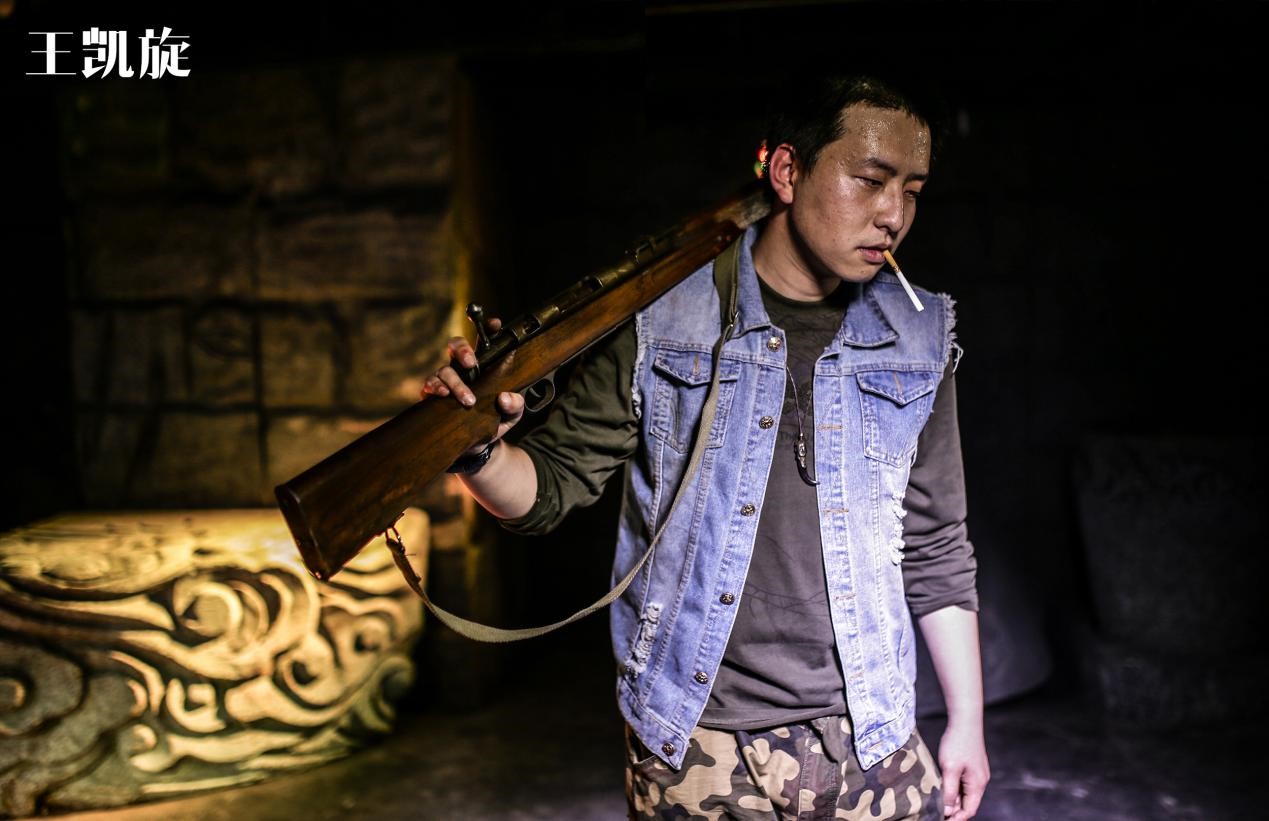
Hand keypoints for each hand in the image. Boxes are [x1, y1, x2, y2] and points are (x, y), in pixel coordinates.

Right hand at [421, 318, 525, 454]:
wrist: (476, 448)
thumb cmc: (494, 422)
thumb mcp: (511, 416)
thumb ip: (516, 406)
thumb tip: (505, 398)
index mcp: (485, 368)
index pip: (486, 343)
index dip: (489, 329)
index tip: (495, 324)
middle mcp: (464, 370)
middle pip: (456, 346)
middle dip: (462, 350)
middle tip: (471, 363)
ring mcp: (447, 381)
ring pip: (444, 369)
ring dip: (455, 382)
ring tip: (468, 400)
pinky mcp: (433, 397)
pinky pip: (429, 385)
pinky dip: (435, 388)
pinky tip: (442, 395)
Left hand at [938, 721, 988, 819]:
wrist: (965, 720)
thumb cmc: (958, 742)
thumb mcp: (950, 769)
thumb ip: (949, 791)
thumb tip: (948, 810)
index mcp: (978, 784)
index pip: (969, 810)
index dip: (956, 819)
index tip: (942, 820)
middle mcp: (980, 781)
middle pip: (968, 803)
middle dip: (954, 810)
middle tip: (937, 812)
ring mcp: (977, 772)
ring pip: (965, 793)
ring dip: (953, 799)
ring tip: (937, 801)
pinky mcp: (972, 765)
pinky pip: (963, 783)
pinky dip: (954, 788)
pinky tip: (942, 786)